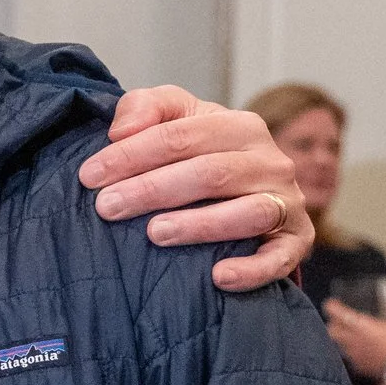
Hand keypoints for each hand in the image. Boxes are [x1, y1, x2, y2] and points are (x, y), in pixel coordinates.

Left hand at [76, 86, 310, 290]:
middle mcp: (270, 161)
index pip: (182, 136)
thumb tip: (120, 130)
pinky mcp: (296, 241)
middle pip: (210, 173)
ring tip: (154, 234)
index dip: (132, 154)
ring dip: (200, 225)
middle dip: (152, 190)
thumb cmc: (198, 152)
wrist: (247, 190)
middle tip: (106, 207)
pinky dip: (252, 269)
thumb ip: (145, 107)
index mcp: (240, 126)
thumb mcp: (174, 118)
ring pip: (248, 212)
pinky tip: (218, 277)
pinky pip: (280, 258)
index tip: (89, 176)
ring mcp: (286, 202)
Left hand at [324, 298, 385, 379]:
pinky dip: (352, 352)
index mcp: (360, 326)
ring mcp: (352, 354)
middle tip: (340, 321)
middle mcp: (352, 340)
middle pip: (331, 331)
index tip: (332, 304)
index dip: (331, 307)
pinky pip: (349, 356)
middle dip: (333, 325)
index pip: (338, 314)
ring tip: (351, 336)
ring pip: (339, 344)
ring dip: (342, 339)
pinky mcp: (356, 365)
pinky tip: (360, 350)